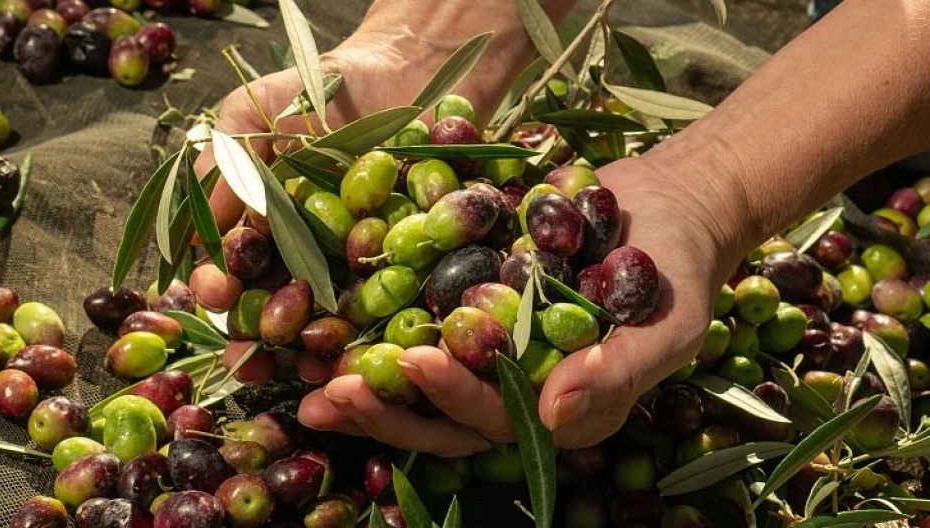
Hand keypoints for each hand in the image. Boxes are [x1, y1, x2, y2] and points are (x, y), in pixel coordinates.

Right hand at [190, 5, 534, 391]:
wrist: (404, 72)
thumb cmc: (318, 91)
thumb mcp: (252, 115)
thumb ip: (219, 169)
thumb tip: (192, 239)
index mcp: (262, 230)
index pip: (232, 270)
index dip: (218, 286)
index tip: (214, 293)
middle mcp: (304, 257)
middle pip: (275, 308)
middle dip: (259, 336)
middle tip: (250, 359)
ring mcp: (354, 266)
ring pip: (329, 318)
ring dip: (314, 347)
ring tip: (305, 367)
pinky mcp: (405, 265)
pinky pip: (390, 303)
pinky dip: (377, 327)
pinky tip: (364, 347)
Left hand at [298, 155, 743, 454]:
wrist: (666, 206)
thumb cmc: (679, 272)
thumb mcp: (667, 325)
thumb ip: (619, 374)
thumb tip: (554, 418)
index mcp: (557, 407)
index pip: (494, 417)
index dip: (451, 397)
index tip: (414, 360)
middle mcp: (513, 386)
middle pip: (439, 414)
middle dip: (384, 409)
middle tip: (328, 395)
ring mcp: (487, 346)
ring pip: (416, 376)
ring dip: (363, 377)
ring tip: (307, 373)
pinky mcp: (468, 301)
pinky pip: (416, 314)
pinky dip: (373, 316)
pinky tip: (326, 307)